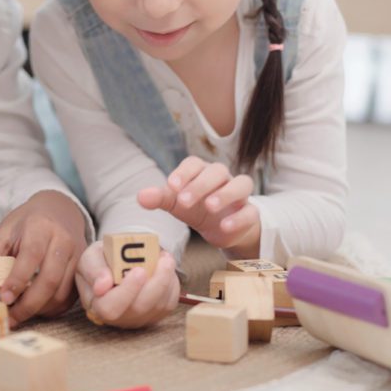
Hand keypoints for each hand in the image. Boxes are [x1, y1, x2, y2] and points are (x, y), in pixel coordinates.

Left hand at [0, 190, 87, 326]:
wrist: (59, 209)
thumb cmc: (27, 223)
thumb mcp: (5, 230)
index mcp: (40, 226)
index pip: (31, 255)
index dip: (17, 280)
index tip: (3, 298)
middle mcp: (63, 241)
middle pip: (49, 279)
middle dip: (28, 304)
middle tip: (10, 317)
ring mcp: (77, 256)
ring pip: (61, 293)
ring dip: (39, 310)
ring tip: (20, 314)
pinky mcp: (82, 271)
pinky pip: (69, 298)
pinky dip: (52, 309)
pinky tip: (36, 309)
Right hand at [74, 242, 178, 328]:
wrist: (114, 265)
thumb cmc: (101, 262)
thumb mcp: (90, 258)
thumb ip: (93, 270)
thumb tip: (102, 285)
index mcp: (97, 305)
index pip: (110, 308)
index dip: (126, 291)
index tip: (139, 270)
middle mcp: (118, 317)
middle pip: (139, 308)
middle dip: (156, 283)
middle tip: (164, 260)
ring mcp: (138, 318)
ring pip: (158, 306)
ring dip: (167, 280)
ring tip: (166, 258)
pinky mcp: (154, 315)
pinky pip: (169, 303)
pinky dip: (172, 284)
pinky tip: (166, 268)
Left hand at [137, 156, 259, 254]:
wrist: (221, 228)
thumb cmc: (195, 208)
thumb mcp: (176, 203)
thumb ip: (160, 198)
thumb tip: (140, 197)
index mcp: (201, 171)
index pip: (194, 163)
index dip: (183, 172)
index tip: (171, 186)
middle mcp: (223, 178)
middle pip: (217, 171)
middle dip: (200, 184)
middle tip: (184, 201)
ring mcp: (239, 195)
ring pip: (241, 184)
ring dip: (226, 194)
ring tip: (209, 206)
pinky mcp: (250, 213)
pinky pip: (251, 211)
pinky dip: (239, 218)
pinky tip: (224, 226)